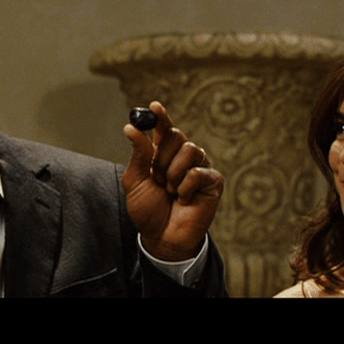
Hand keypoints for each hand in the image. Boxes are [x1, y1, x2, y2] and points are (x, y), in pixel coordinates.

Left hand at [122, 101, 223, 260]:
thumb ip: (138, 154)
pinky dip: (185, 187)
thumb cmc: (148, 211)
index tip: (154, 106)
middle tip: (158, 178)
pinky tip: (183, 200)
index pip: (164, 129)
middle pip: (177, 135)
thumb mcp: (135, 181)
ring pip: (191, 149)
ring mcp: (200, 167)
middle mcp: (183, 157)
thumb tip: (130, 127)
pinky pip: (198, 172)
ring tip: (170, 191)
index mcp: (163, 154)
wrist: (162, 237)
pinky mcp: (213, 181)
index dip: (161, 116)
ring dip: (174, 173)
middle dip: (162, 158)